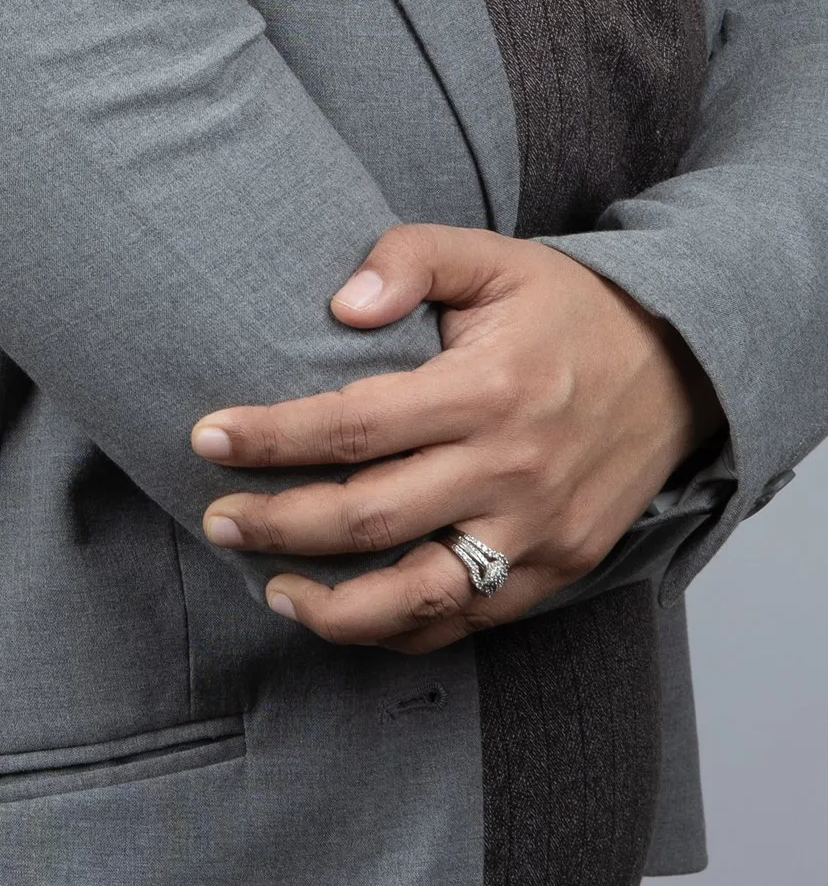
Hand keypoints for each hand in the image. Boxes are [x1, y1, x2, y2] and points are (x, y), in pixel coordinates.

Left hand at [189, 221, 720, 646]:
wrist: (679, 365)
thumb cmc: (565, 308)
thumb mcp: (492, 255)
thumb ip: (410, 258)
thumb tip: (342, 303)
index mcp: (484, 389)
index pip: (354, 424)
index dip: (272, 437)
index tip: (206, 438)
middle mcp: (511, 469)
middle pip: (371, 517)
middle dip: (279, 525)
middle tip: (217, 519)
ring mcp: (538, 531)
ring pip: (420, 594)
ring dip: (335, 607)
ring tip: (272, 590)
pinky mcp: (559, 569)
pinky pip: (470, 618)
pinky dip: (403, 630)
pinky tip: (348, 616)